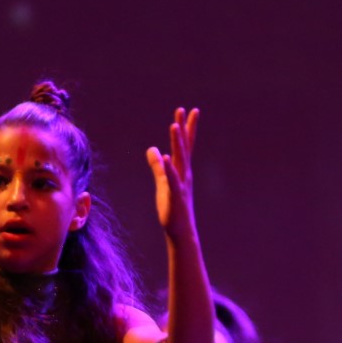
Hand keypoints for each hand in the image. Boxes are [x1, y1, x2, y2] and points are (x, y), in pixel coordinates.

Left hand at [146, 107, 199, 241]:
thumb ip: (158, 166)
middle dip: (183, 129)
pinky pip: (172, 180)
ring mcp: (181, 185)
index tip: (189, 110)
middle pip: (184, 148)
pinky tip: (165, 157)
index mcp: (181, 171)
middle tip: (183, 110)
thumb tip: (152, 149)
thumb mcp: (163, 183)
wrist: (181, 232)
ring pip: (179, 160)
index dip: (187, 128)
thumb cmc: (173, 209)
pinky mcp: (175, 196)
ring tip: (174, 126)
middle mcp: (184, 175)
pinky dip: (169, 168)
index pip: (185, 145)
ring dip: (177, 143)